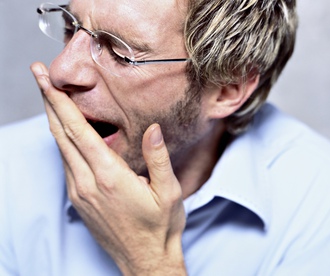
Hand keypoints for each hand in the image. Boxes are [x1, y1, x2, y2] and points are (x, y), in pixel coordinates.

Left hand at [31, 62, 186, 274]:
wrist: (145, 260)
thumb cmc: (160, 226)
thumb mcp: (169, 192)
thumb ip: (159, 158)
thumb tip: (153, 129)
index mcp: (110, 176)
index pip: (78, 131)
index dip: (59, 102)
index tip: (45, 79)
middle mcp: (88, 183)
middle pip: (61, 134)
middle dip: (48, 102)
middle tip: (39, 76)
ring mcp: (80, 193)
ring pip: (60, 148)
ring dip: (53, 120)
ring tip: (50, 97)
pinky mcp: (79, 200)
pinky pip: (66, 164)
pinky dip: (62, 141)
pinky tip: (66, 132)